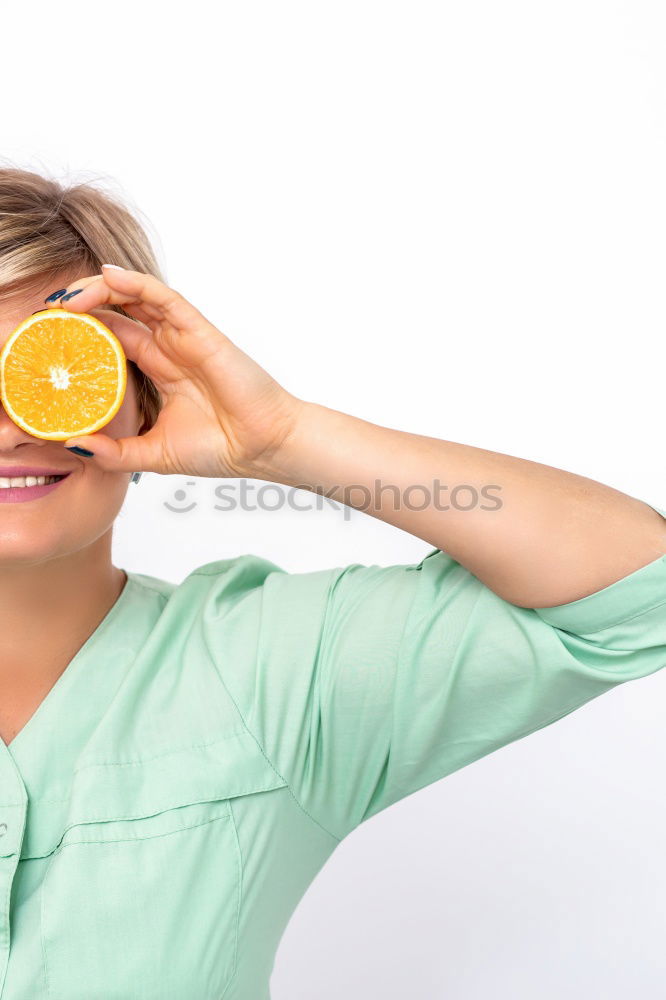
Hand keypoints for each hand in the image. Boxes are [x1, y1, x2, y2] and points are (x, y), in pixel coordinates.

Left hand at [52, 267, 304, 478]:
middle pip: (116, 313)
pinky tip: (107, 277)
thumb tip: (72, 444)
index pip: (110, 339)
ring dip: (98, 291)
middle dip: (80, 308)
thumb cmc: (221, 447)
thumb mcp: (152, 454)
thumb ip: (113, 451)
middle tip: (46, 314)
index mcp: (158, 370)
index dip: (79, 333)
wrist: (263, 448)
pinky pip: (163, 297)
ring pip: (134, 297)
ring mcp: (182, 336)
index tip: (46, 339)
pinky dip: (135, 283)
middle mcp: (168, 347)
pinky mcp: (199, 330)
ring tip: (65, 300)